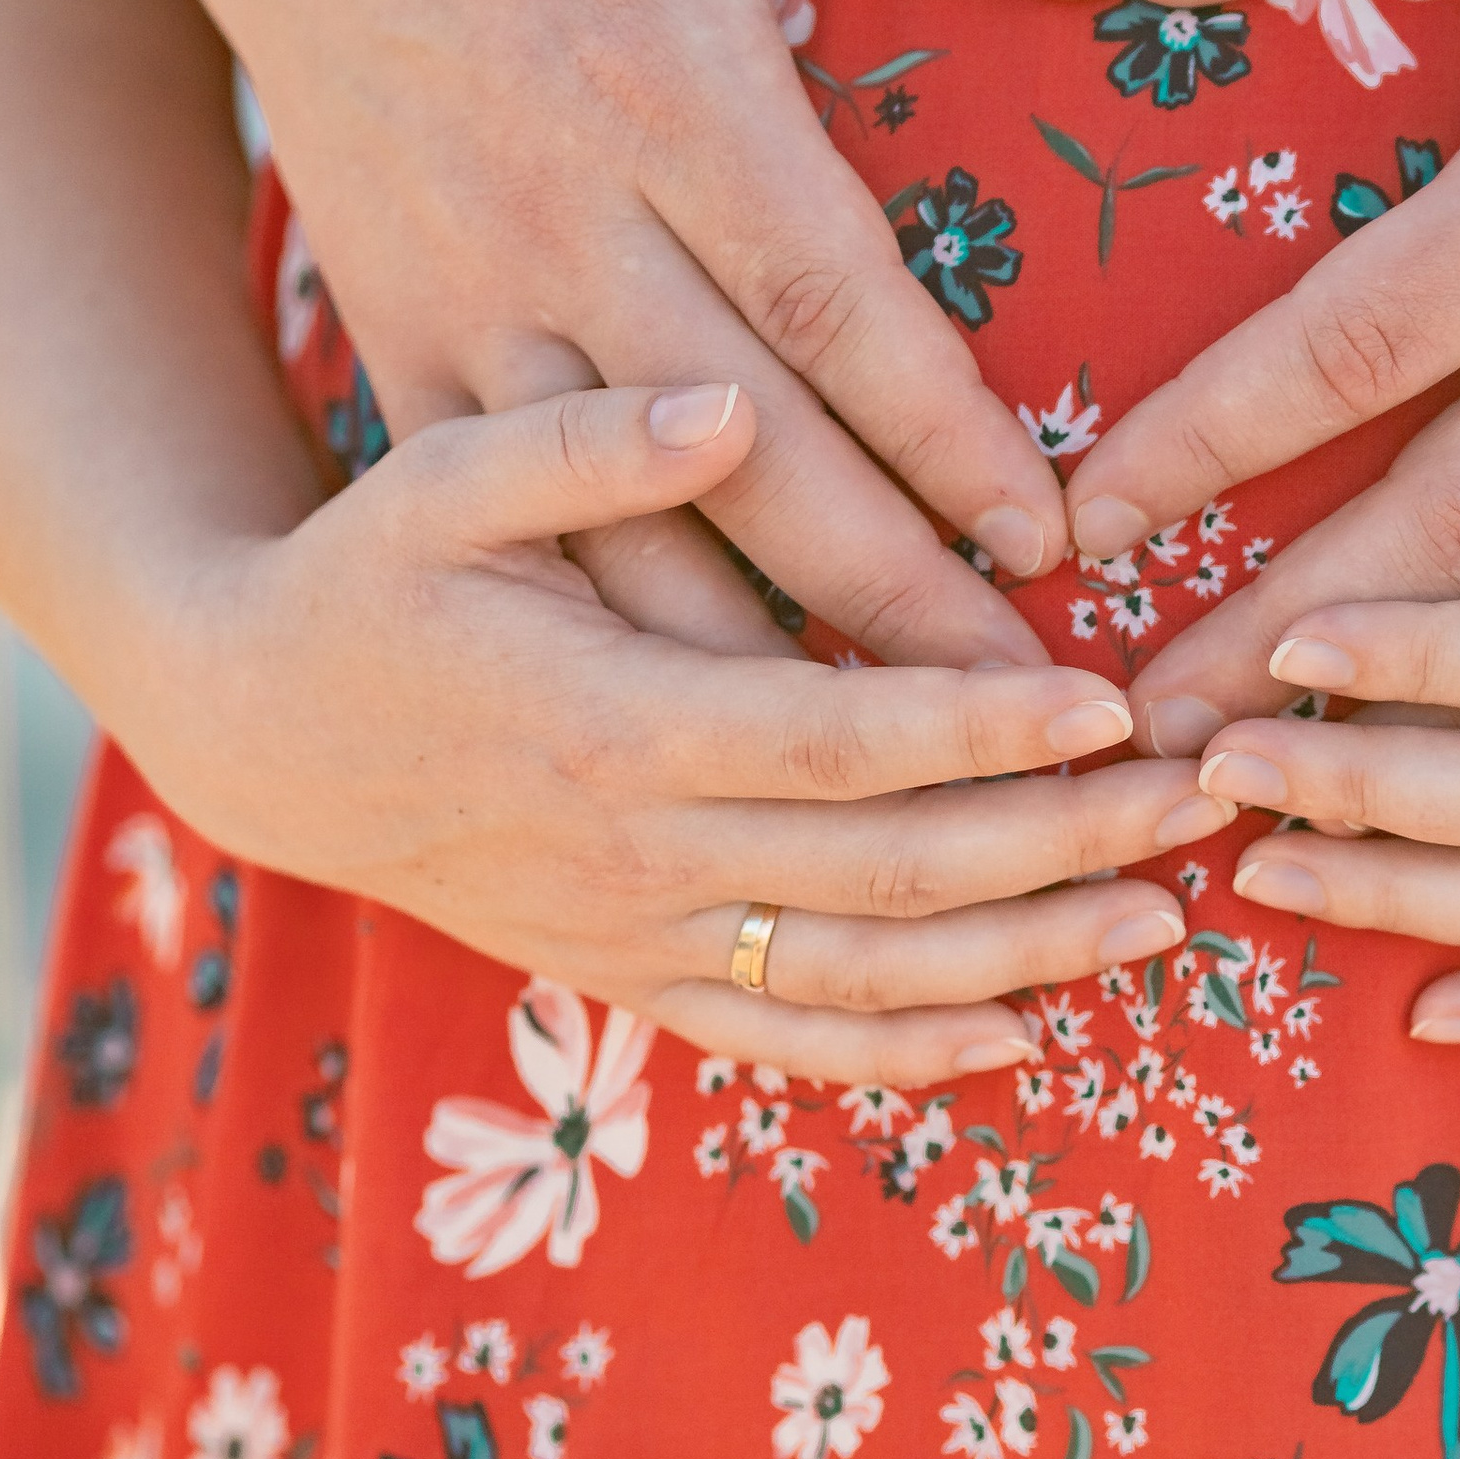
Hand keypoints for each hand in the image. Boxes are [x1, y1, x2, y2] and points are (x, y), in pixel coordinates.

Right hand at [130, 378, 1229, 1084]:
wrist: (263, 735)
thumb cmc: (366, 581)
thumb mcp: (435, 481)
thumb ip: (582, 445)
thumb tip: (733, 404)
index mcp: (610, 723)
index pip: (832, 742)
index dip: (975, 732)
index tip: (1104, 700)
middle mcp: (637, 855)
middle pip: (885, 871)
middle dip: (1055, 842)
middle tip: (1196, 799)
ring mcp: (638, 937)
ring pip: (862, 977)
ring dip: (1023, 957)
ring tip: (1164, 915)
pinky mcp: (633, 982)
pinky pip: (789, 1042)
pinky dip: (909, 1054)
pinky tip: (1025, 1033)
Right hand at [206, 0, 1126, 668]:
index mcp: (672, 86)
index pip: (836, 303)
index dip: (947, 435)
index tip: (1049, 536)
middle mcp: (564, 210)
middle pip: (750, 451)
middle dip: (887, 595)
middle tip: (1017, 709)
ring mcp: (469, 290)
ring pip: (623, 516)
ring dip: (756, 646)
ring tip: (886, 754)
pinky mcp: (402, 333)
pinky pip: (516, 514)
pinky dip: (612, 613)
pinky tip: (710, 703)